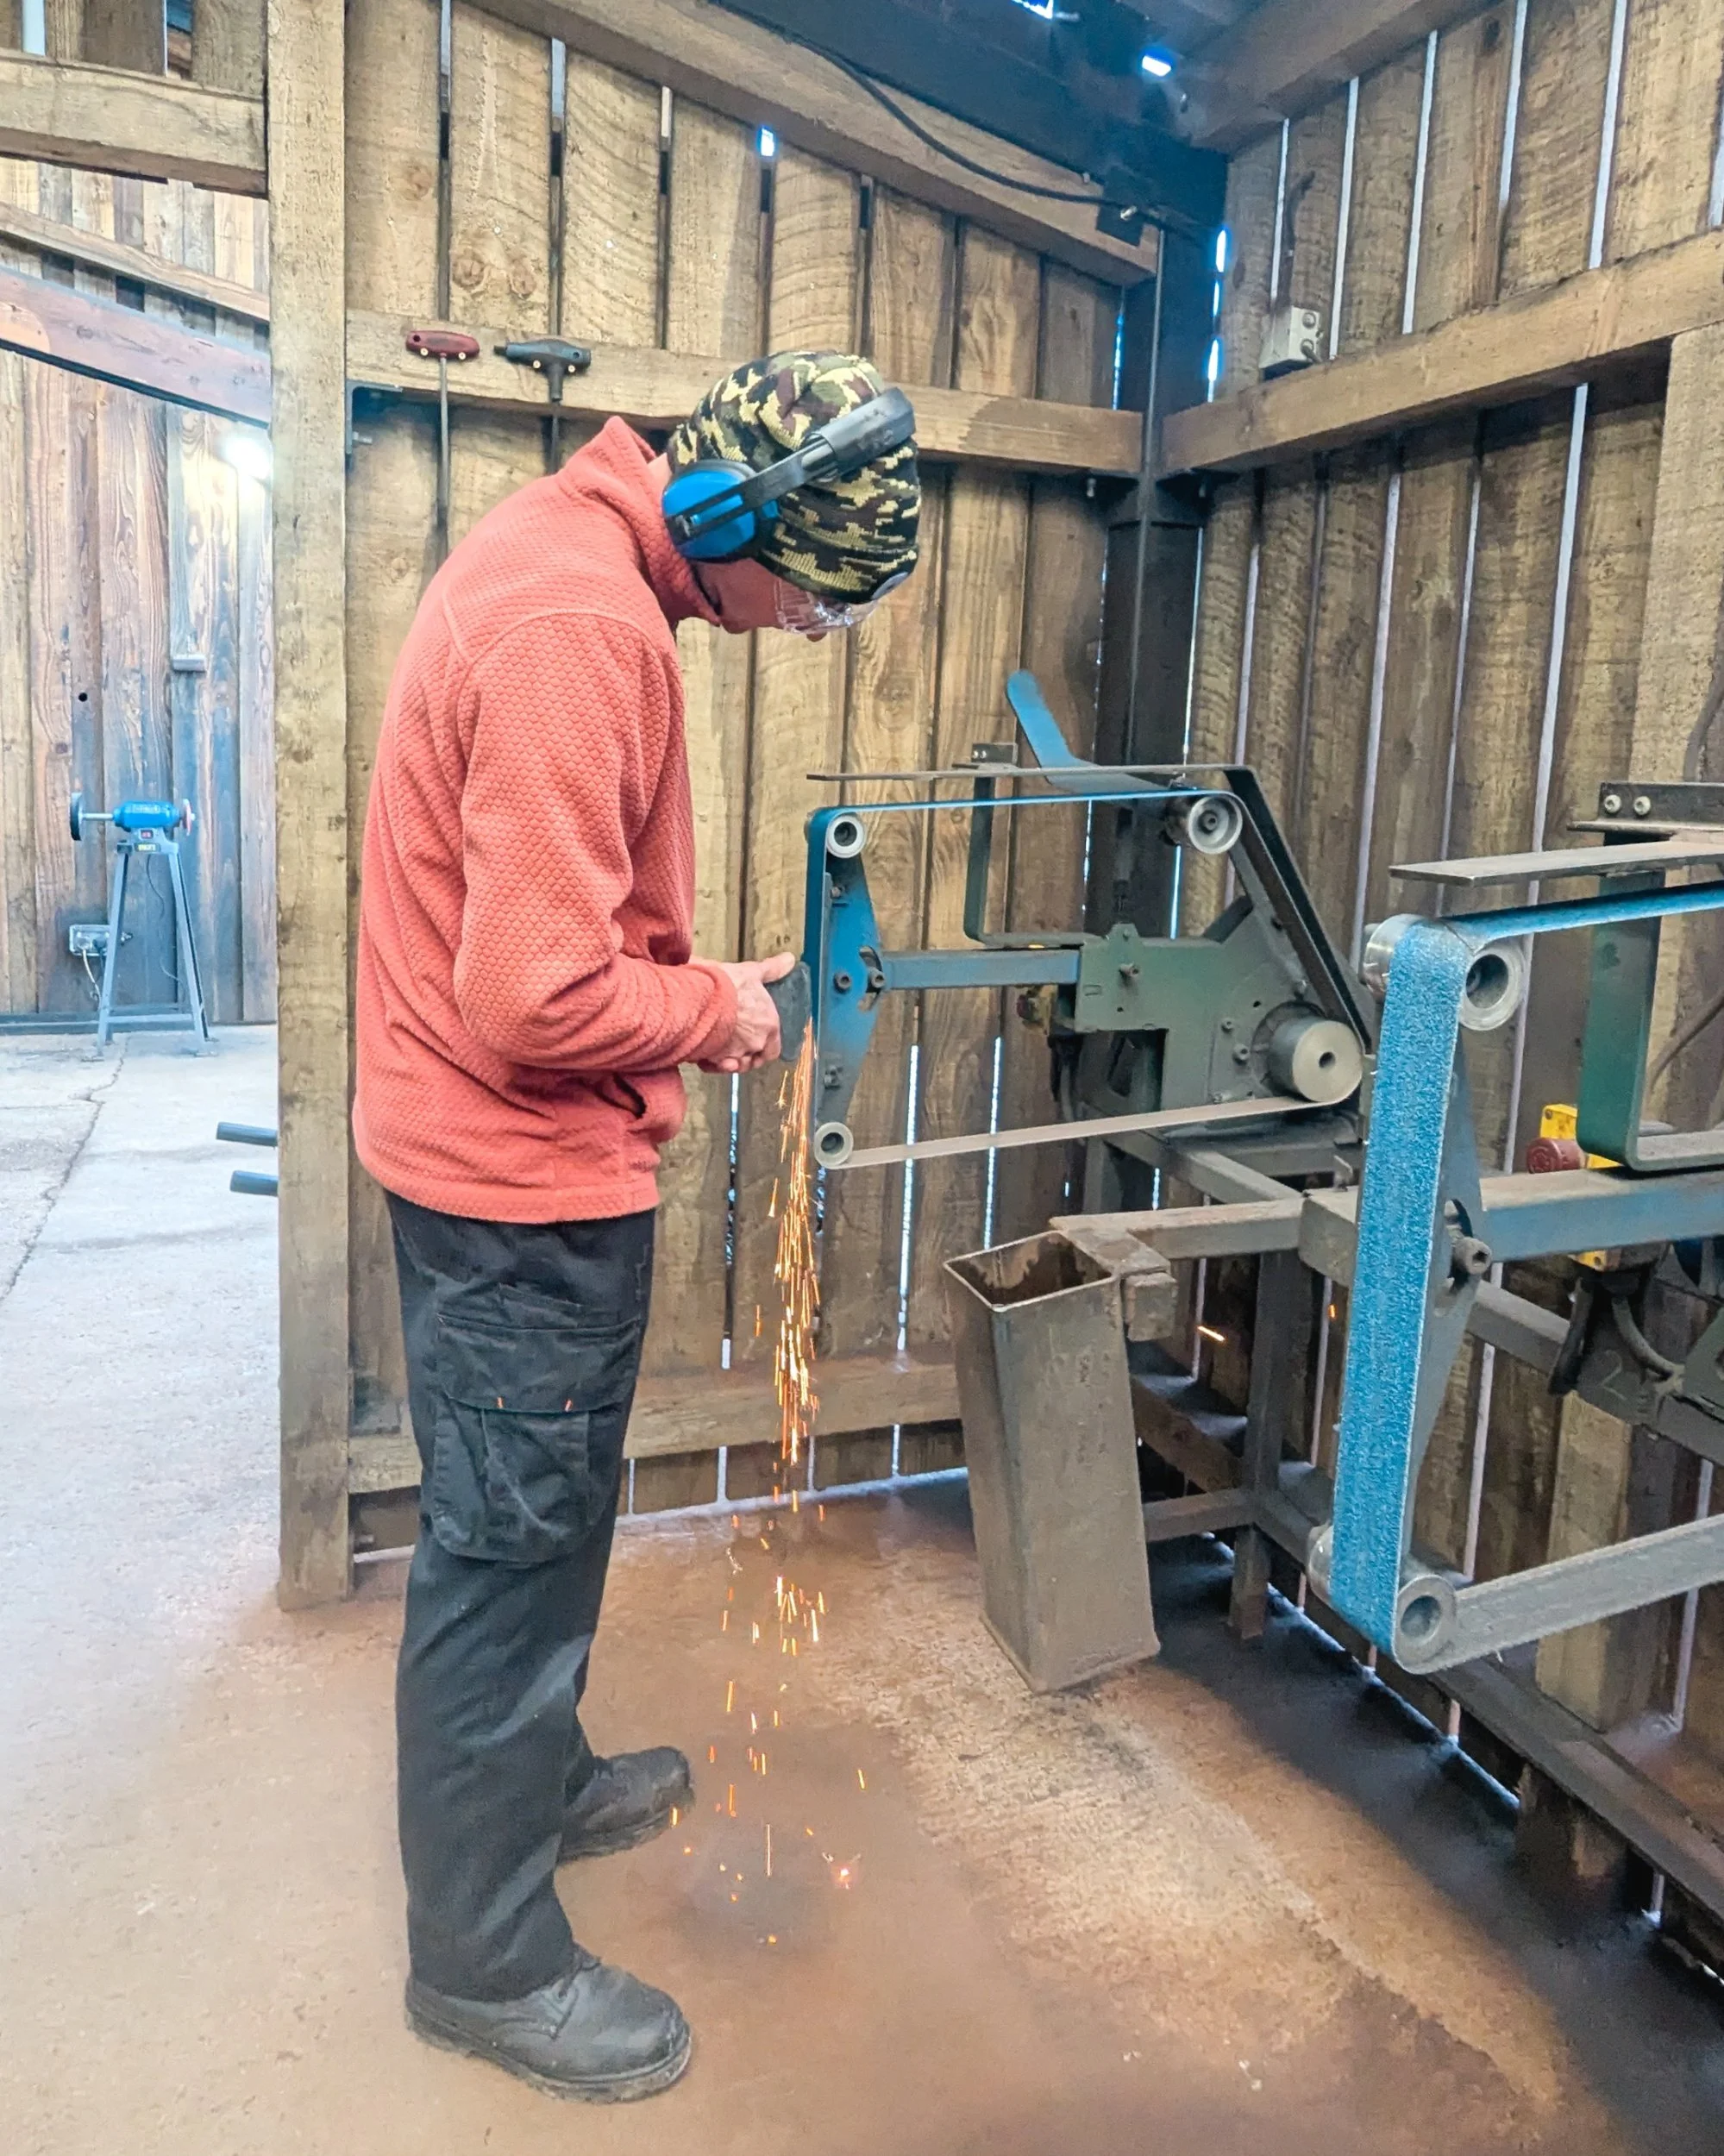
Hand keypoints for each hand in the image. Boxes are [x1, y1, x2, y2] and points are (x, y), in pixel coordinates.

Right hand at [699, 951, 794, 1073]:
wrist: (700, 995)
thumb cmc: (728, 983)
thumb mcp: (751, 972)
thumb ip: (772, 969)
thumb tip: (790, 958)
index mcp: (769, 1026)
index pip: (772, 1049)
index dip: (763, 1049)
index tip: (754, 1044)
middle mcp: (756, 1042)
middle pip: (752, 1060)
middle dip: (743, 1057)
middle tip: (732, 1047)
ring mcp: (736, 1052)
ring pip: (733, 1065)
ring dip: (726, 1062)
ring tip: (718, 1051)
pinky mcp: (715, 1058)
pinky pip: (714, 1066)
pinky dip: (710, 1064)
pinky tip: (705, 1055)